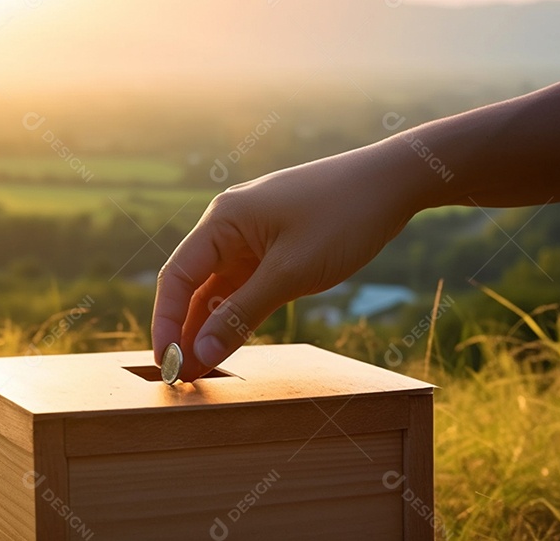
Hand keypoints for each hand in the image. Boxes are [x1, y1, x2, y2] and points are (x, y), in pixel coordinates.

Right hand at [152, 141, 423, 380]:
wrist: (392, 182)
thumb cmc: (343, 216)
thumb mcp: (291, 273)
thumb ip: (242, 314)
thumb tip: (201, 353)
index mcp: (222, 220)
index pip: (177, 277)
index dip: (166, 322)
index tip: (167, 362)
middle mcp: (228, 225)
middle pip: (193, 284)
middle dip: (185, 330)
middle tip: (182, 377)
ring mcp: (251, 235)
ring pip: (218, 288)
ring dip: (209, 325)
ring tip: (201, 369)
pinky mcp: (273, 245)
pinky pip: (243, 284)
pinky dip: (236, 313)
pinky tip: (229, 342)